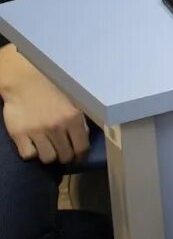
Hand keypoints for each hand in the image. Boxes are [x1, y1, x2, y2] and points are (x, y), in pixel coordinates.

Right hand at [0, 48, 88, 164]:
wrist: (25, 81)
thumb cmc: (53, 88)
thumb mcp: (73, 101)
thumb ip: (80, 119)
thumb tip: (85, 137)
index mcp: (73, 117)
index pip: (82, 147)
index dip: (81, 155)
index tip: (79, 157)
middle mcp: (57, 127)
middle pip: (65, 156)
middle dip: (66, 156)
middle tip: (63, 152)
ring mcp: (37, 132)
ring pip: (48, 158)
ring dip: (50, 156)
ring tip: (49, 149)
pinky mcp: (19, 134)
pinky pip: (29, 155)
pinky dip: (32, 153)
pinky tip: (34, 145)